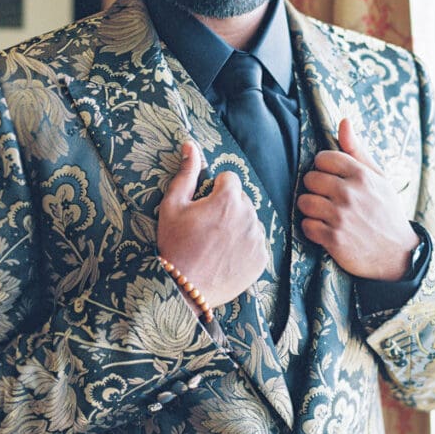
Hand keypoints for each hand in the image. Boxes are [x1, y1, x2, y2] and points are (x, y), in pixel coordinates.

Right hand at [157, 141, 268, 308]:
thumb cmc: (174, 244)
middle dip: (227, 208)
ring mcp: (257, 238)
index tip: (203, 207)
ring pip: (250, 221)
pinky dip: (244, 246)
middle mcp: (248, 215)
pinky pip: (256, 242)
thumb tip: (190, 145)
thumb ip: (186, 173)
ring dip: (237, 226)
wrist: (183, 288)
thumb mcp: (173, 205)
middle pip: (241, 200)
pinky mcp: (262, 258)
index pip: (230, 179)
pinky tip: (226, 256)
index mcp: (228, 199)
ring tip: (216, 244)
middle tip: (208, 228)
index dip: (214, 191)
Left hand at [296, 118, 417, 280]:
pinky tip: (324, 230)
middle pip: (309, 179)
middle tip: (327, 198)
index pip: (323, 158)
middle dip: (315, 188)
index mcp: (361, 175)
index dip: (323, 168)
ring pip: (303, 202)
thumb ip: (357, 150)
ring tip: (324, 214)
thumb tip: (343, 121)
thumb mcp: (378, 178)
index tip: (331, 179)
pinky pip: (306, 226)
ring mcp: (341, 217)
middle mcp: (350, 193)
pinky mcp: (334, 239)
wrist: (397, 255)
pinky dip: (312, 229)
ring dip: (310, 209)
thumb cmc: (385, 211)